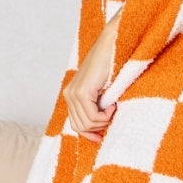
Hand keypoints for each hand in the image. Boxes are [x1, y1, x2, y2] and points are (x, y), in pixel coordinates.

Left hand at [63, 18, 118, 141]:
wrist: (113, 44)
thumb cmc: (113, 65)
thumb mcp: (103, 91)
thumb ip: (97, 106)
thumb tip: (98, 131)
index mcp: (71, 95)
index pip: (76, 124)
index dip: (89, 134)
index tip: (101, 138)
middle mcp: (68, 95)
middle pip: (80, 127)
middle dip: (98, 127)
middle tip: (112, 115)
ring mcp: (73, 93)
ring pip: (86, 123)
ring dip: (103, 121)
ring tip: (113, 108)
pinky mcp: (81, 92)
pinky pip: (92, 116)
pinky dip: (105, 116)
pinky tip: (112, 105)